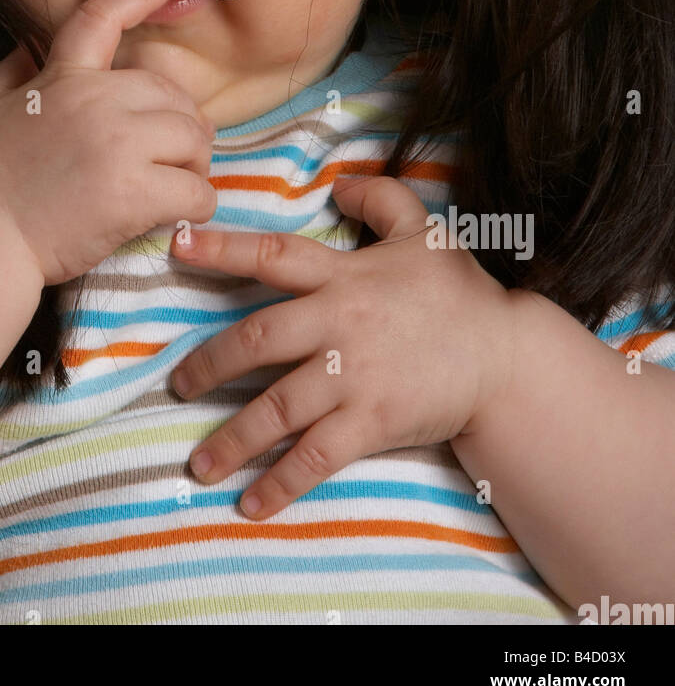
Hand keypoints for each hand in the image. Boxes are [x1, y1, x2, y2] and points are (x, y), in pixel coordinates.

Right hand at [0, 0, 216, 285]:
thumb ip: (9, 71)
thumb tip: (27, 41)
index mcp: (63, 79)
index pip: (102, 20)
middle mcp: (98, 103)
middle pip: (171, 93)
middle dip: (180, 121)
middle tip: (173, 152)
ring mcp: (119, 146)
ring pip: (193, 136)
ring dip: (194, 160)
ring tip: (178, 180)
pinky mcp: (135, 193)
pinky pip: (197, 189)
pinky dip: (198, 202)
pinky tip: (181, 211)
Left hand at [168, 175, 517, 519]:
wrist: (508, 358)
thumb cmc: (460, 294)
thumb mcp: (424, 231)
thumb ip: (380, 199)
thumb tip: (338, 183)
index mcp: (344, 276)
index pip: (272, 255)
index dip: (222, 249)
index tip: (177, 247)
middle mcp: (340, 324)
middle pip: (259, 338)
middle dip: (210, 363)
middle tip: (177, 385)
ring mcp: (355, 376)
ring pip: (278, 406)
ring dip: (233, 437)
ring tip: (198, 463)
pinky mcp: (374, 422)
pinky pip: (317, 456)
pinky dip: (281, 481)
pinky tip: (251, 503)